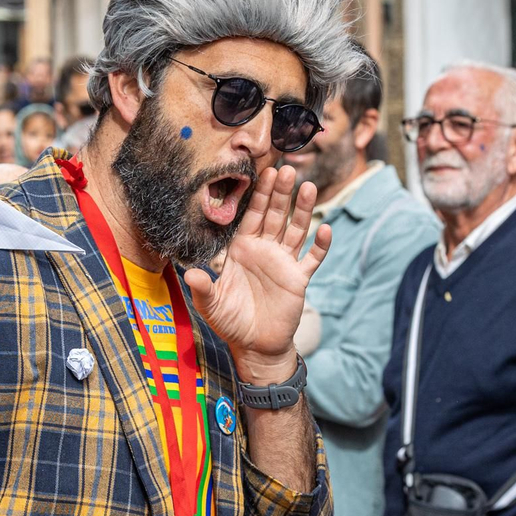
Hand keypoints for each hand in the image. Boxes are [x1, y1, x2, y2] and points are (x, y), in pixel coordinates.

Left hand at [181, 165, 330, 384]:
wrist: (255, 346)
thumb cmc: (230, 322)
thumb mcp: (211, 305)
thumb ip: (203, 288)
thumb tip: (190, 274)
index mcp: (242, 249)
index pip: (251, 215)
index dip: (258, 195)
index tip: (265, 172)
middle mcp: (264, 250)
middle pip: (275, 215)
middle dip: (281, 193)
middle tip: (288, 169)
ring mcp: (283, 263)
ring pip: (296, 230)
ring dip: (303, 209)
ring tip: (309, 187)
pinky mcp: (299, 279)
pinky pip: (312, 259)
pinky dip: (320, 245)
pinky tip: (326, 228)